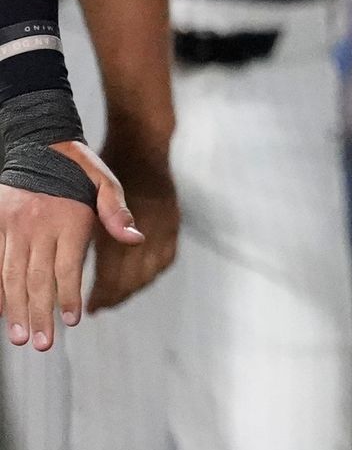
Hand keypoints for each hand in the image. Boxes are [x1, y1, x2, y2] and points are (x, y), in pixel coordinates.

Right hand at [0, 142, 141, 349]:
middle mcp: (37, 224)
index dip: (69, 296)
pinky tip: (2, 310)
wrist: (40, 141)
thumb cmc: (79, 166)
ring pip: (11, 275)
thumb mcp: (106, 181)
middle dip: (40, 314)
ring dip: (15, 309)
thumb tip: (136, 238)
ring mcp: (12, 225)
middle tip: (42, 345)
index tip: (73, 321)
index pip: (67, 267)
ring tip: (20, 338)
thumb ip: (117, 211)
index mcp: (68, 217)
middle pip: (37, 278)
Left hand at [85, 142, 177, 313]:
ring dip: (134, 287)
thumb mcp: (90, 196)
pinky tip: (140, 277)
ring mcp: (167, 224)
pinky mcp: (174, 220)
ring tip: (116, 297)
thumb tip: (78, 266)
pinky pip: (167, 257)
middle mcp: (151, 227)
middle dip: (116, 295)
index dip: (102, 294)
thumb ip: (91, 230)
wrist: (140, 142)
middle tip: (100, 306)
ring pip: (152, 270)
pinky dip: (152, 272)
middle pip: (135, 277)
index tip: (89, 307)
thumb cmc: (106, 166)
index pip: (115, 272)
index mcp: (127, 224)